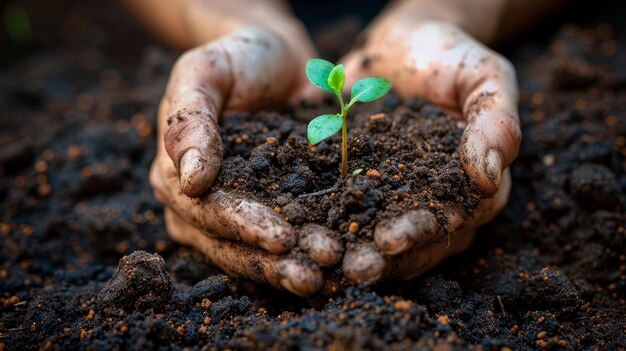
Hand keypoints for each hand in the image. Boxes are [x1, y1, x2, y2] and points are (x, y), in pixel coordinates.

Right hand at [150, 26, 341, 295]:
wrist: (275, 57)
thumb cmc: (236, 58)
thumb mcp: (204, 72)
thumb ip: (189, 119)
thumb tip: (189, 180)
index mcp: (174, 175)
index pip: (206, 211)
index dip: (242, 227)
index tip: (281, 237)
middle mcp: (197, 205)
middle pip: (230, 244)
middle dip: (271, 263)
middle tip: (313, 278)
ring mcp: (231, 214)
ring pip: (256, 252)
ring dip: (291, 269)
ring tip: (327, 278)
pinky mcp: (268, 211)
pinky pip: (284, 239)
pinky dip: (306, 254)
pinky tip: (336, 265)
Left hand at [337, 17, 520, 281]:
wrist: (403, 39)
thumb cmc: (452, 55)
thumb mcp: (484, 76)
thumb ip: (496, 122)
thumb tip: (490, 176)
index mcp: (471, 186)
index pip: (449, 219)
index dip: (421, 232)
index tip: (390, 240)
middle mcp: (432, 200)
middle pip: (410, 240)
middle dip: (381, 258)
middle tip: (350, 270)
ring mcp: (392, 195)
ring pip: (373, 234)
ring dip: (349, 252)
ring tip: (321, 262)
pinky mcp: (357, 183)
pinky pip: (340, 208)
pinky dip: (323, 224)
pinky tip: (298, 235)